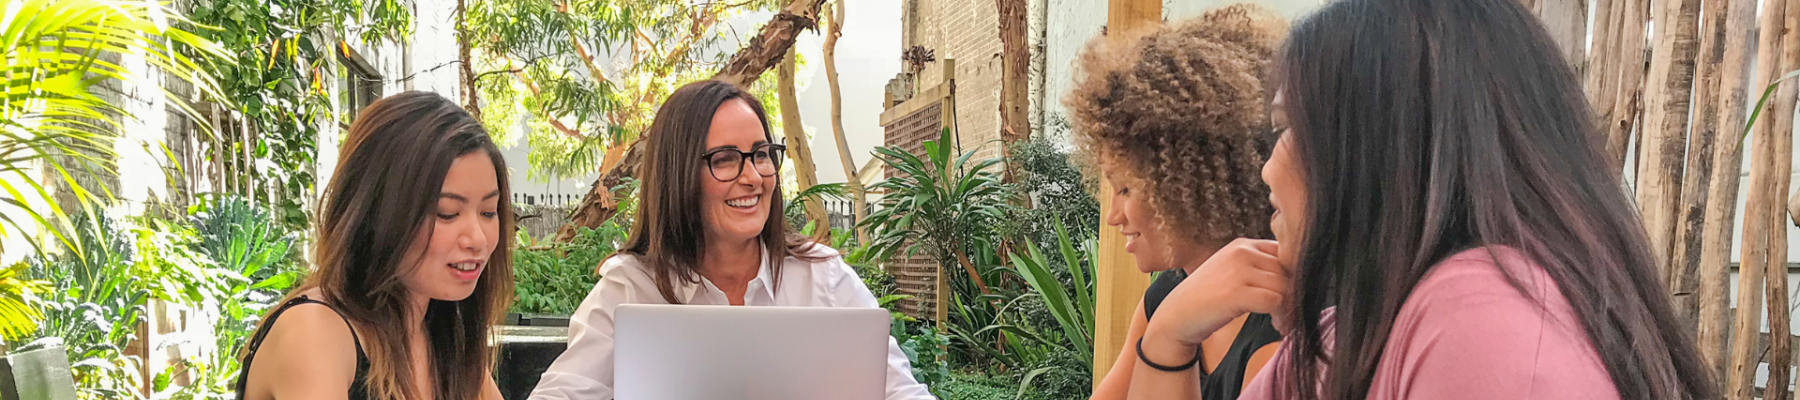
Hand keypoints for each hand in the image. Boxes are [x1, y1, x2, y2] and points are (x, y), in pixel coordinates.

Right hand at [1142, 239, 1288, 349]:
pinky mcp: (1236, 292)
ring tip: (1281, 322)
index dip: (1293, 276)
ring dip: (1289, 308)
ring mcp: (1238, 270)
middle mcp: (1241, 252)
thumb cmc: (1205, 299)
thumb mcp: (1231, 272)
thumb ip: (1258, 268)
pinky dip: (1281, 317)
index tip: (1290, 296)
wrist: (1176, 316)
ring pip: (1285, 286)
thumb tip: (1297, 277)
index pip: (1286, 252)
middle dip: (1294, 295)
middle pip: (1289, 270)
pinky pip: (1275, 301)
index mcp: (1242, 245)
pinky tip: (1275, 326)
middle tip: (1288, 315)